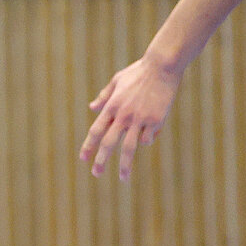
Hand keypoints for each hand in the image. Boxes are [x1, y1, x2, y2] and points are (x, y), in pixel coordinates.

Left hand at [80, 56, 182, 182]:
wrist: (161, 66)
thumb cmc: (139, 72)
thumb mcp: (117, 80)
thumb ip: (104, 96)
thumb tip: (91, 107)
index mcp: (112, 106)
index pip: (96, 130)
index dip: (89, 146)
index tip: (83, 159)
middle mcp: (123, 115)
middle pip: (109, 143)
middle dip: (101, 160)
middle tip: (96, 174)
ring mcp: (140, 119)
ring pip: (129, 148)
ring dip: (125, 165)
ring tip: (123, 179)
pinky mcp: (155, 120)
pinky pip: (148, 138)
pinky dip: (147, 140)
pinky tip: (150, 134)